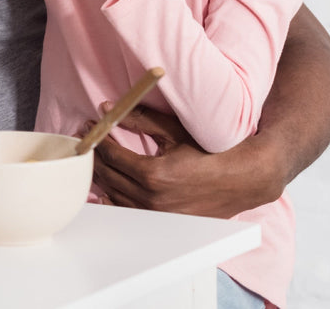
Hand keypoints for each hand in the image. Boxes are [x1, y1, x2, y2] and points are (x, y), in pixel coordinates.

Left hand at [87, 103, 280, 217]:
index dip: (97, 139)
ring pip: (113, 195)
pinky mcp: (161, 221)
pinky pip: (126, 210)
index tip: (91, 127)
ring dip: (101, 176)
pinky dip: (113, 198)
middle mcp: (152, 199)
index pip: (111, 155)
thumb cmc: (210, 152)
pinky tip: (106, 187)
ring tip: (95, 158)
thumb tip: (108, 107)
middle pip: (107, 176)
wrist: (241, 180)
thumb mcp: (174, 131)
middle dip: (94, 156)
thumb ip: (139, 119)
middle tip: (87, 140)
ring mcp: (156, 214)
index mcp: (153, 175)